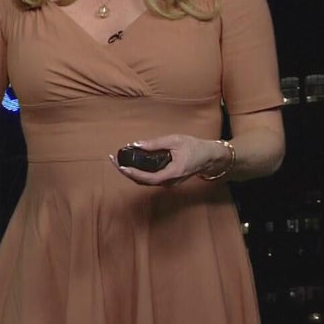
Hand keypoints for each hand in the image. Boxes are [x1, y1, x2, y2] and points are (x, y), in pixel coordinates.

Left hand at [112, 134, 228, 186]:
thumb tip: (136, 144)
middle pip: (143, 181)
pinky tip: (130, 163)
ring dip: (131, 172)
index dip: (133, 174)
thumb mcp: (175, 140)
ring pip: (145, 181)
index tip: (121, 167)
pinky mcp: (167, 180)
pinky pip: (150, 179)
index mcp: (173, 173)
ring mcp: (168, 183)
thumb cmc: (195, 147)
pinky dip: (138, 172)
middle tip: (113, 160)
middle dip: (126, 172)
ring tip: (118, 161)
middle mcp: (169, 182)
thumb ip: (155, 143)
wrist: (210, 157)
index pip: (149, 178)